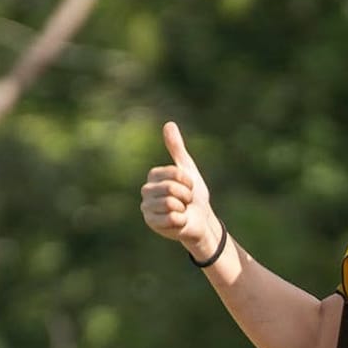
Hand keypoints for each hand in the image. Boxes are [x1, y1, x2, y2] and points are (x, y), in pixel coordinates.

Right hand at [140, 122, 216, 253]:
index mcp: (153, 176)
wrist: (201, 220)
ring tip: (182, 210)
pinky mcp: (152, 224)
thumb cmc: (194, 195)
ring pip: (170, 203)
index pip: (173, 173)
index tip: (189, 185)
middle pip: (170, 188)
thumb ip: (176, 148)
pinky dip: (181, 220)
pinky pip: (171, 218)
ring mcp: (147, 208)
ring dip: (183, 208)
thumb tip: (169, 124)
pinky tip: (179, 222)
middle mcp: (146, 191)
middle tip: (186, 200)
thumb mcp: (187, 169)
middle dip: (185, 195)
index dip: (187, 180)